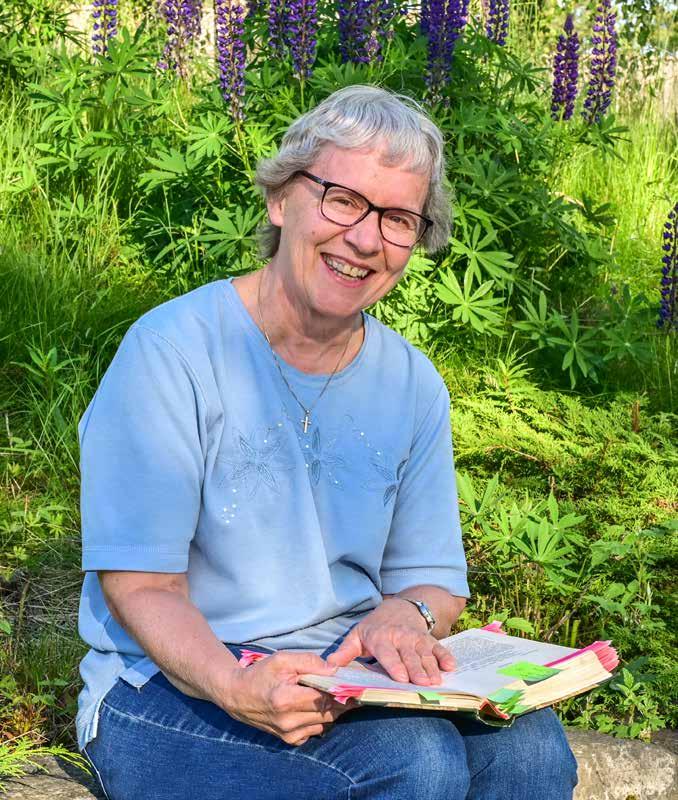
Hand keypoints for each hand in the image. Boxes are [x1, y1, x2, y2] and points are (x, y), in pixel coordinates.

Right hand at [222, 651, 353, 745]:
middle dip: (341, 700)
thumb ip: (309, 661)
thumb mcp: (282, 659)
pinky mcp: (288, 740)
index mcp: (286, 699)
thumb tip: (334, 669)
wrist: (237, 695)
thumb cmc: (260, 674)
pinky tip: (317, 707)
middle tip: (352, 689)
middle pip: (328, 712)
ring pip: (325, 723)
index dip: (341, 690)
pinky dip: (320, 720)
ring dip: (333, 710)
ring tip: (336, 695)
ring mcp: (289, 733)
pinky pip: (315, 731)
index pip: (324, 697)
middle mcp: (289, 721)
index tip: (354, 684)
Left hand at [326, 598, 455, 684]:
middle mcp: (400, 638)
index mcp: (380, 638)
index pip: (387, 653)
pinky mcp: (429, 639)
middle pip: (409, 656)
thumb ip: (345, 651)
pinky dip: (445, 656)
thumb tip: (329, 666)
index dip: (395, 665)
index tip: (401, 678)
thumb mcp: (357, 635)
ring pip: (425, 654)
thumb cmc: (374, 627)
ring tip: (437, 681)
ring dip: (432, 667)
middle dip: (417, 670)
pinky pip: (439, 647)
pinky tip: (451, 667)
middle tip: (424, 684)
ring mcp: (416, 638)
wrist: (398, 607)